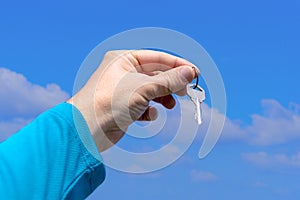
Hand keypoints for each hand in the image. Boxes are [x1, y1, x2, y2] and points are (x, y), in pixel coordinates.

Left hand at [68, 50, 198, 151]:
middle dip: (171, 83)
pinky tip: (148, 116)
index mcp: (123, 59)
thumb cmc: (109, 102)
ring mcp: (124, 91)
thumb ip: (168, 80)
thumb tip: (189, 72)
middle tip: (186, 91)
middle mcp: (123, 73)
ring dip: (163, 97)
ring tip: (171, 104)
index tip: (194, 72)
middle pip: (156, 74)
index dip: (177, 64)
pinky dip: (150, 110)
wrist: (86, 131)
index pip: (156, 58)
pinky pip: (144, 105)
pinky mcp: (124, 107)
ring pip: (152, 91)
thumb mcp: (143, 88)